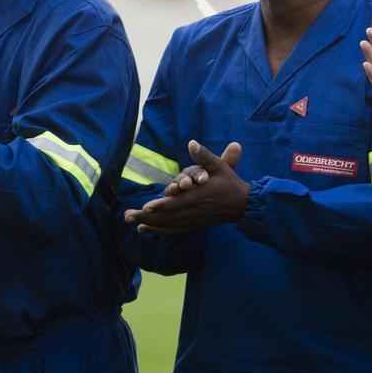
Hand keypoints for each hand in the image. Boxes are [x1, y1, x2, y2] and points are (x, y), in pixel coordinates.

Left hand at [124, 140, 247, 234]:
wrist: (243, 205)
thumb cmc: (231, 183)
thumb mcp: (220, 166)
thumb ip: (204, 155)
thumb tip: (192, 142)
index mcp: (199, 196)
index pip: (177, 202)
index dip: (161, 206)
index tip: (146, 208)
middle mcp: (194, 211)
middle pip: (168, 216)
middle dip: (147, 217)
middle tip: (128, 216)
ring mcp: (194, 219)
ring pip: (169, 224)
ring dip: (151, 224)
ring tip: (133, 223)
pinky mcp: (195, 224)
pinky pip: (174, 229)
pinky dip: (160, 230)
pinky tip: (148, 229)